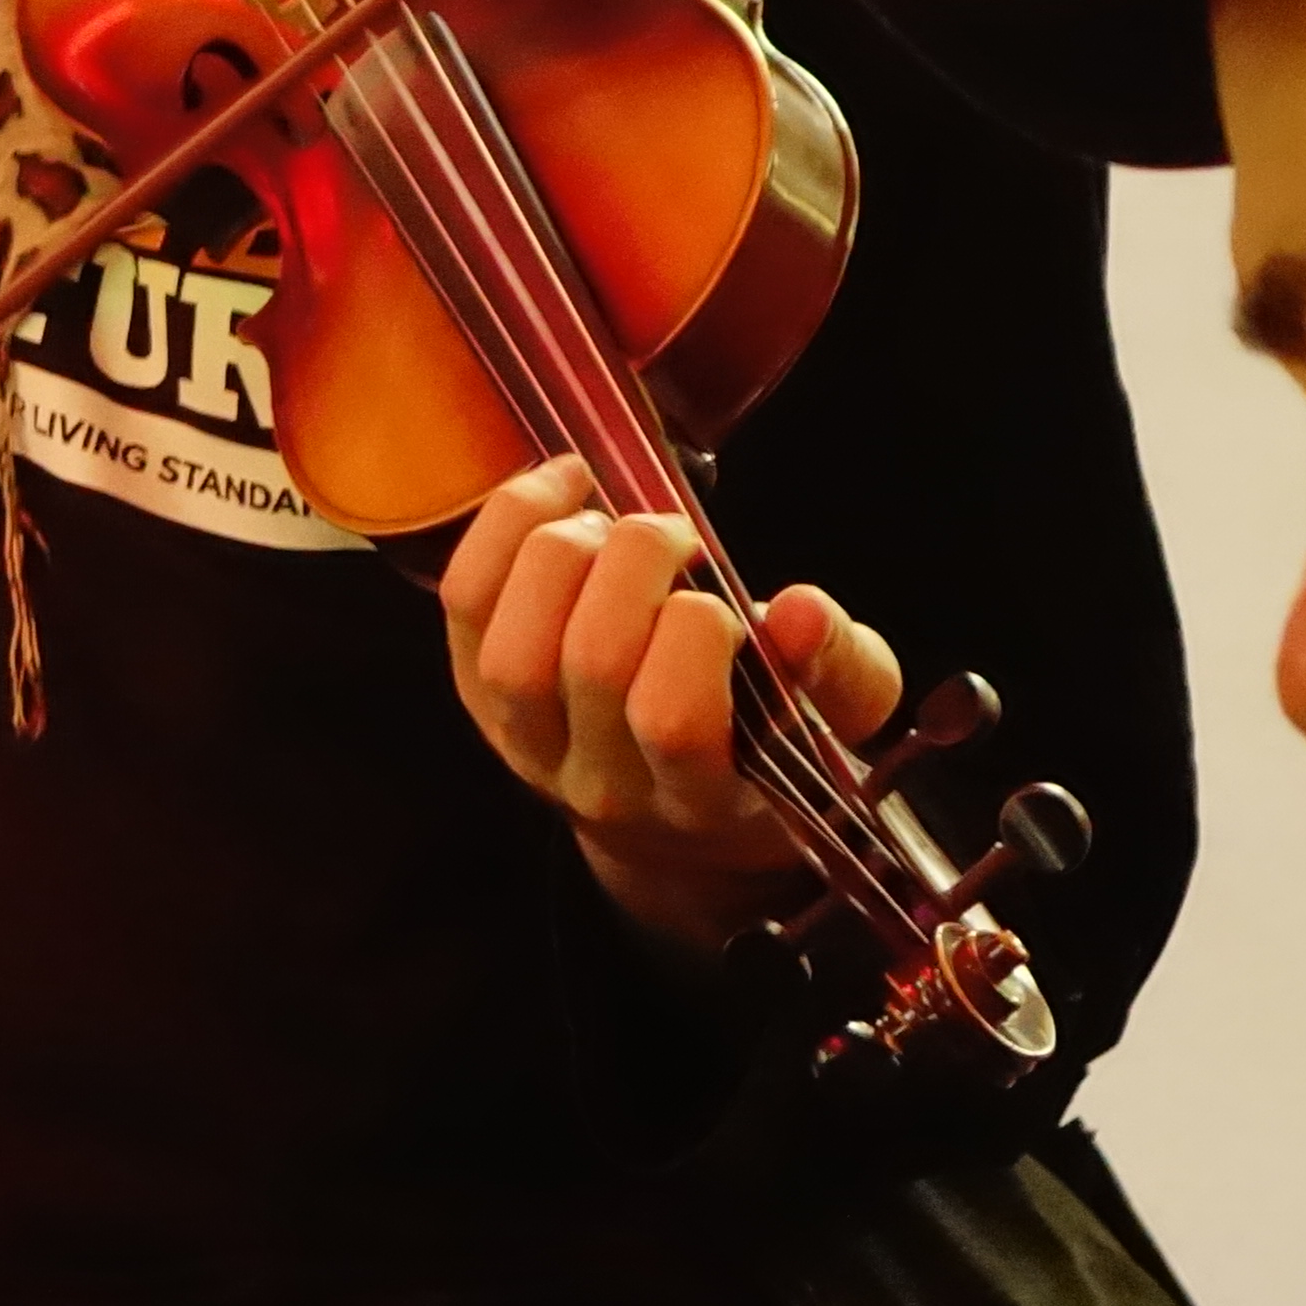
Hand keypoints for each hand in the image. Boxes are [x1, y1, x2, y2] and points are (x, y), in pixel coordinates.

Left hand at [436, 456, 904, 947]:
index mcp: (697, 797)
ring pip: (514, 643)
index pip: (673, 719)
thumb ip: (840, 669)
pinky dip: (506, 525)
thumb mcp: (837, 718)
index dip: (697, 631)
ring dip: (563, 551)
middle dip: (637, 562)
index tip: (725, 600)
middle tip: (675, 536)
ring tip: (613, 523)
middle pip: (590, 662)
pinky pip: (465, 601)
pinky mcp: (474, 691)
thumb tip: (801, 612)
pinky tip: (563, 489)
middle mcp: (601, 782)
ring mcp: (526, 744)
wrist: (678, 815)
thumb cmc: (767, 746)